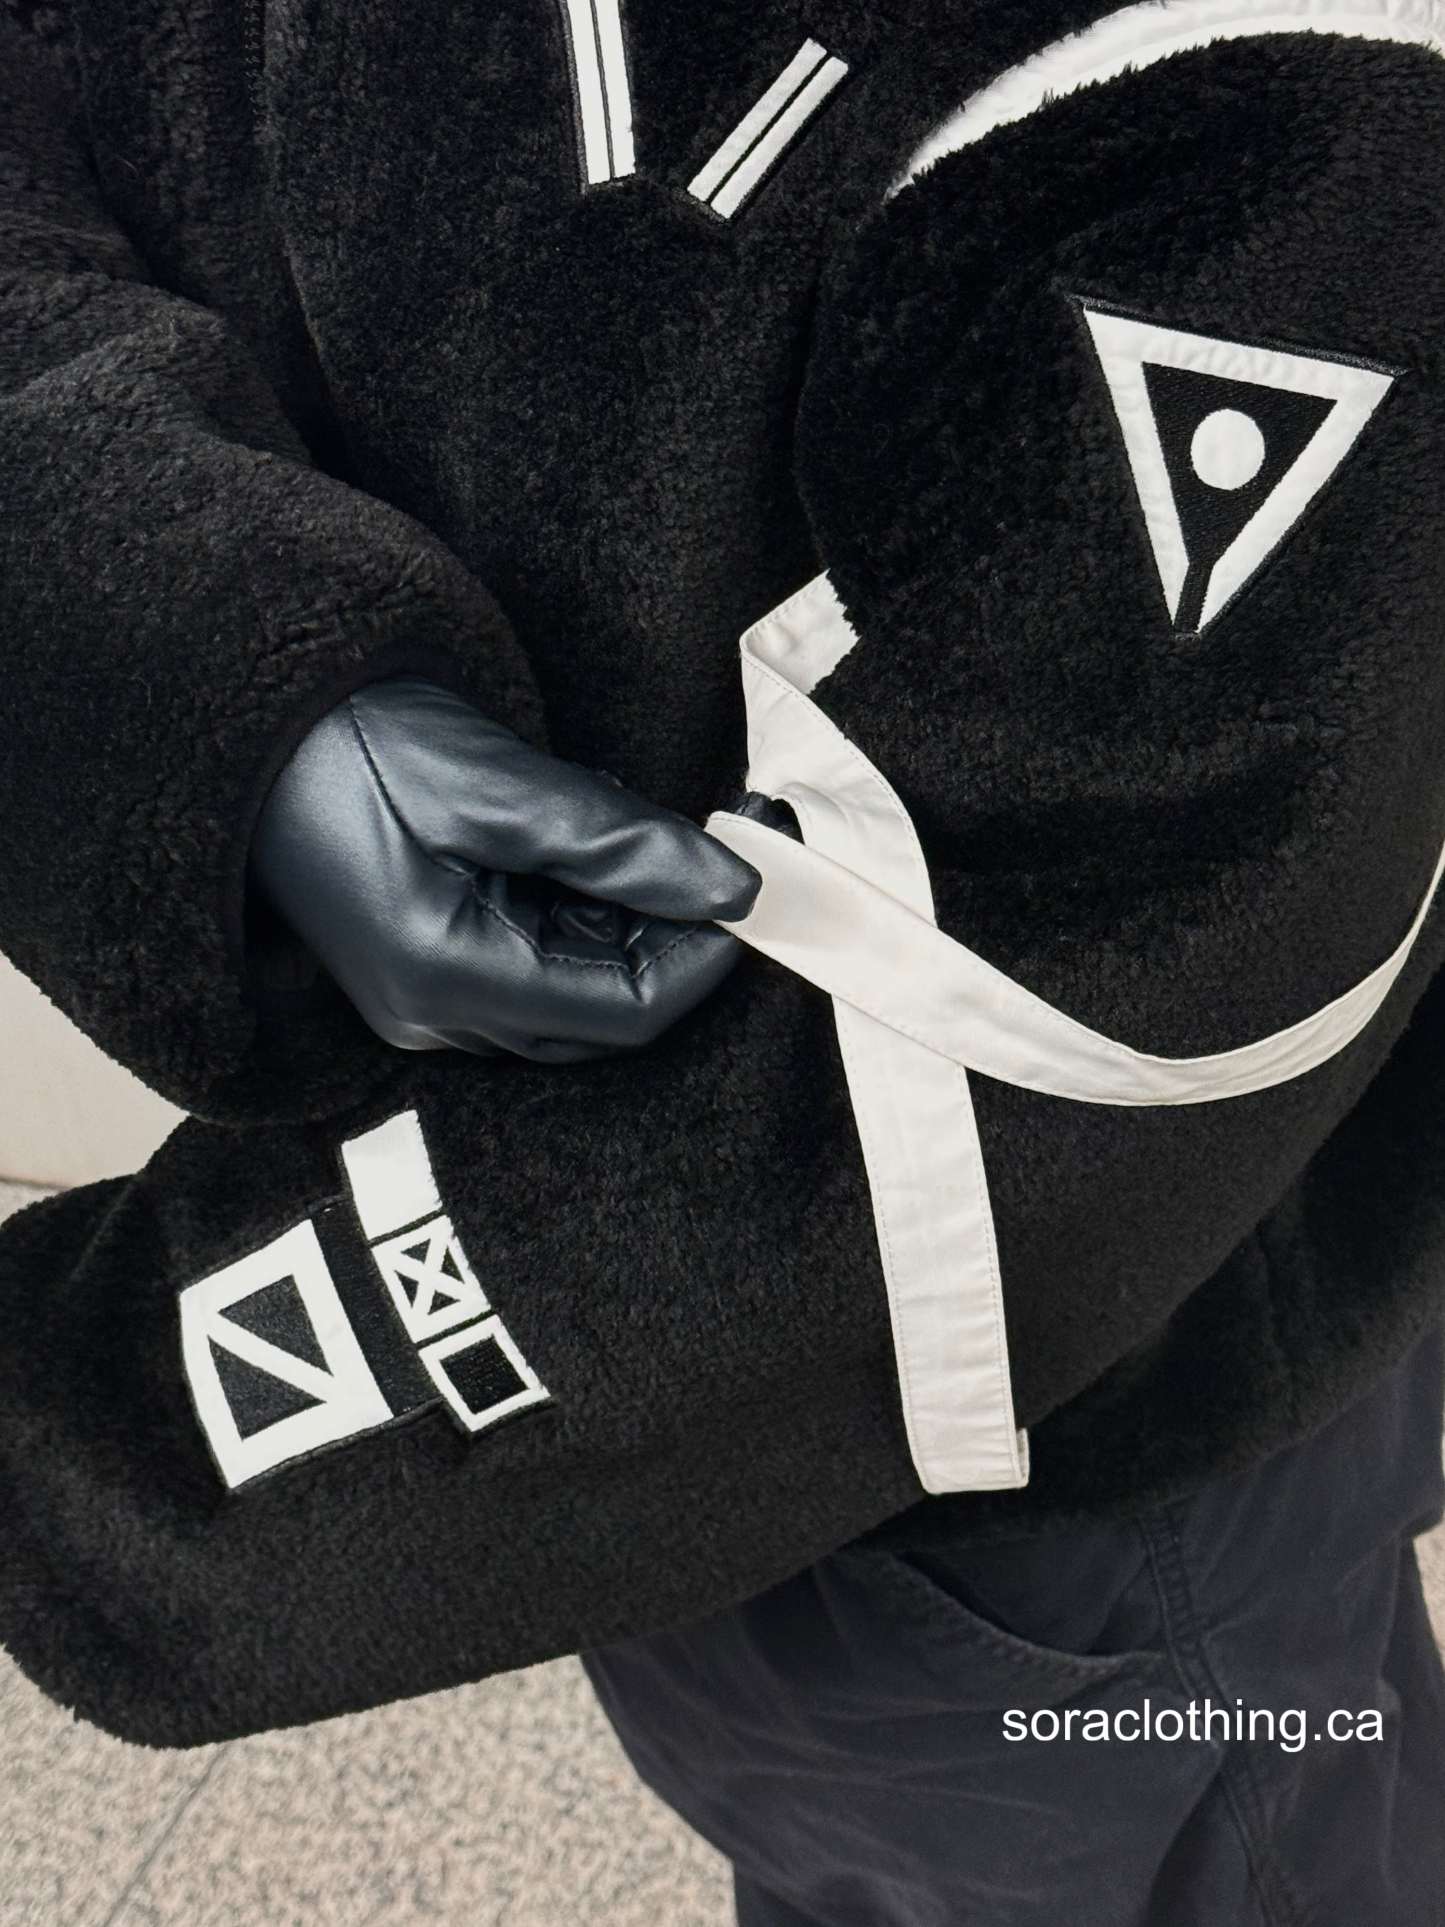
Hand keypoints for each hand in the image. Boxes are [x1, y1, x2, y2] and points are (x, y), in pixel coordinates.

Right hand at [246, 676, 760, 1063]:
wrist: (242, 725)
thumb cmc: (348, 741)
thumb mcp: (497, 783)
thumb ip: (621, 841)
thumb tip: (735, 884)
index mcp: (446, 976)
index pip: (623, 1009)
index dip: (707, 956)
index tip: (761, 880)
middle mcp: (436, 1012)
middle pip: (605, 1007)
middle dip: (679, 932)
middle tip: (735, 840)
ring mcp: (426, 997)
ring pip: (578, 985)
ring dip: (636, 917)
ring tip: (662, 828)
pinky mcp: (426, 964)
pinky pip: (538, 960)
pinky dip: (588, 910)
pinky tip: (597, 841)